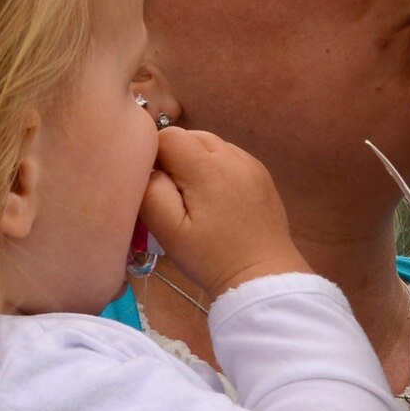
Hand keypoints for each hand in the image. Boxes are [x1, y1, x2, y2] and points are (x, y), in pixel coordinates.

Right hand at [140, 128, 309, 299]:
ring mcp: (251, 163)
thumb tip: (148, 168)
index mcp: (208, 167)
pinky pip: (230, 157)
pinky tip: (216, 199)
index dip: (154, 155)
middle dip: (174, 157)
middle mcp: (233, 156)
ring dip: (195, 161)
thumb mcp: (169, 231)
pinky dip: (216, 169)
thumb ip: (151, 192)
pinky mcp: (261, 174)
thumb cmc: (211, 257)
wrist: (261, 275)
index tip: (153, 183)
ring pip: (211, 145)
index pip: (168, 136)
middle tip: (172, 194)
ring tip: (194, 198)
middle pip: (190, 136)